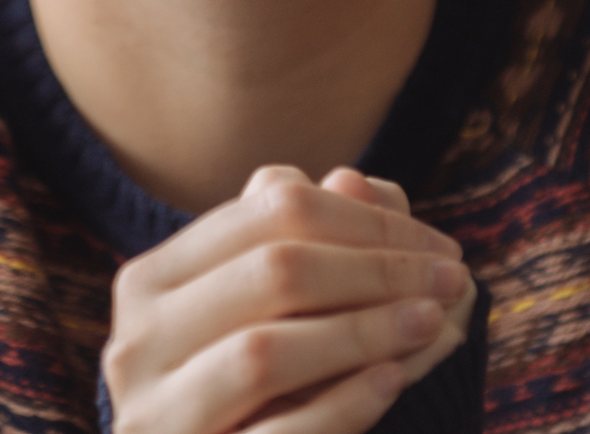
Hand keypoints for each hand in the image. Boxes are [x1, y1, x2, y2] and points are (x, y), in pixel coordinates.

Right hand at [102, 165, 472, 432]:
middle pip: (272, 271)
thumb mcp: (274, 314)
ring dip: (364, 330)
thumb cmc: (248, 398)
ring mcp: (156, 416)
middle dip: (378, 268)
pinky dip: (343, 403)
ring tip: (434, 323)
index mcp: (152, 281)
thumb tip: (356, 180)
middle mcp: (137, 343)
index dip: (367, 218)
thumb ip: (310, 243)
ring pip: (262, 352)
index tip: (438, 244)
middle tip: (452, 280)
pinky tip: (393, 381)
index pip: (269, 209)